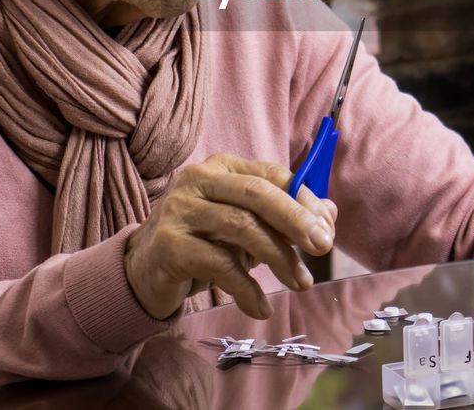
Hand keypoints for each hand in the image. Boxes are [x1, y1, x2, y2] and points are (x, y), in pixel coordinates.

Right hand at [123, 153, 337, 319]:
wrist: (143, 271)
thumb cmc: (203, 242)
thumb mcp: (245, 226)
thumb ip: (284, 216)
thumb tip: (330, 214)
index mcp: (222, 167)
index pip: (271, 175)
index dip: (304, 200)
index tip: (328, 228)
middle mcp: (198, 180)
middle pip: (257, 194)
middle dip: (296, 220)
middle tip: (323, 247)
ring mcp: (180, 210)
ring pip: (241, 228)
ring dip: (278, 259)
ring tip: (300, 283)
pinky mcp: (169, 245)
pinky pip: (219, 265)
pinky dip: (246, 288)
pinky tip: (261, 306)